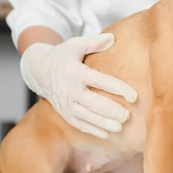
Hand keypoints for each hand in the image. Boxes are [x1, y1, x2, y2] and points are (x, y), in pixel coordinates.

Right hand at [20, 33, 136, 137]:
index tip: (134, 96)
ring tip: (120, 126)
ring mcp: (66, 103)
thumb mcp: (76, 44)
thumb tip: (113, 38)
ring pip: (85, 117)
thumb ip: (94, 42)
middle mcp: (70, 89)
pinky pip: (78, 124)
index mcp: (75, 72)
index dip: (118, 89)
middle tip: (127, 115)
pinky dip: (92, 130)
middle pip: (92, 103)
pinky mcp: (64, 112)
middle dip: (111, 111)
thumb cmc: (63, 55)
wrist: (38, 70)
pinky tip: (106, 134)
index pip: (100, 81)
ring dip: (103, 123)